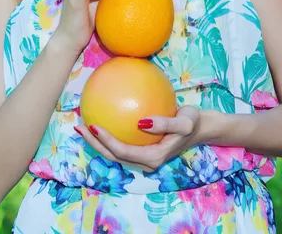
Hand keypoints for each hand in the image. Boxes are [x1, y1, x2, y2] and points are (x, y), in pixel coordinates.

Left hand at [74, 106, 200, 171]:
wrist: (200, 128)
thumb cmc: (193, 122)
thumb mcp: (184, 121)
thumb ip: (165, 123)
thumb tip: (142, 122)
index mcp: (152, 158)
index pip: (122, 152)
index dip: (106, 141)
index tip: (94, 125)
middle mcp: (145, 161)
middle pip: (113, 156)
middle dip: (94, 144)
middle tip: (80, 126)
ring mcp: (143, 157)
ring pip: (115, 153)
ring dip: (98, 142)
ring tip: (84, 126)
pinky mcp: (142, 149)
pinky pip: (121, 144)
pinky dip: (108, 135)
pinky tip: (101, 120)